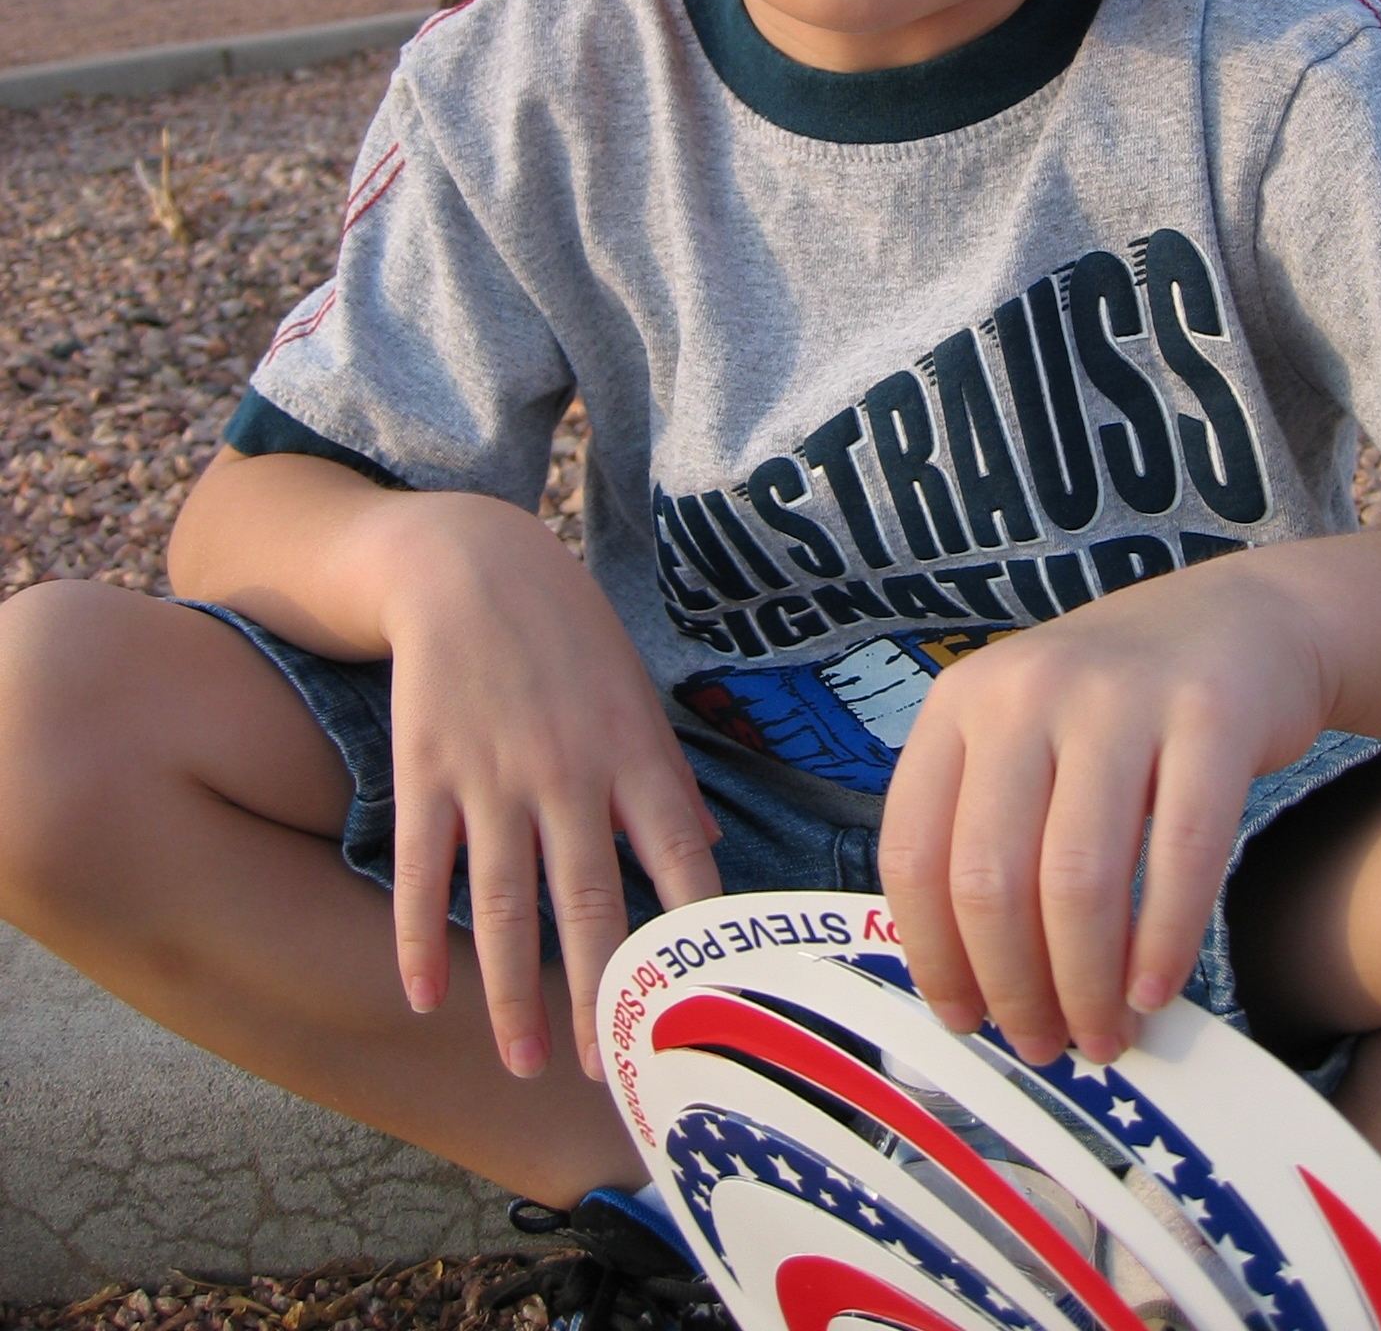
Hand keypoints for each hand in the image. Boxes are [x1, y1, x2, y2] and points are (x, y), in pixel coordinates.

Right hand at [374, 493, 721, 1080]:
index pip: (677, 856)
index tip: (706, 1000)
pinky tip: (425, 997)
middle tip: (611, 1069)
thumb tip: (709, 853)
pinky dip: (419, 937)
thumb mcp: (634, 689)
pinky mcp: (425, 769)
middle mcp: (566, 768)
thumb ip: (669, 776)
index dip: (694, 932)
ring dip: (511, 991)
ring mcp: (491, 772)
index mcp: (632, 749)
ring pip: (502, 903)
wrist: (468, 563)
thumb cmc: (566, 631)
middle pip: (588, 899)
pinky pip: (421, 869)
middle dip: (601, 992)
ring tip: (525, 1061)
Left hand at [878, 563, 1328, 1064]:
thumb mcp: (1024, 734)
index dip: (932, 954)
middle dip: (1014, 986)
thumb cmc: (1114, 707)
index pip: (914, 850)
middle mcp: (1026, 690)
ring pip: (1080, 880)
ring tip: (1104, 1035)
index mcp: (960, 702)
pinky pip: (1182, 854)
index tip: (962, 1021)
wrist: (1238, 620)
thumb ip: (986, 828)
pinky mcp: (1207, 716)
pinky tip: (1156, 989)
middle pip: (993, 878)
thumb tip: (968, 986)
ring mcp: (1117, 697)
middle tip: (1045, 1044)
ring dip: (1088, 983)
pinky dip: (1165, 941)